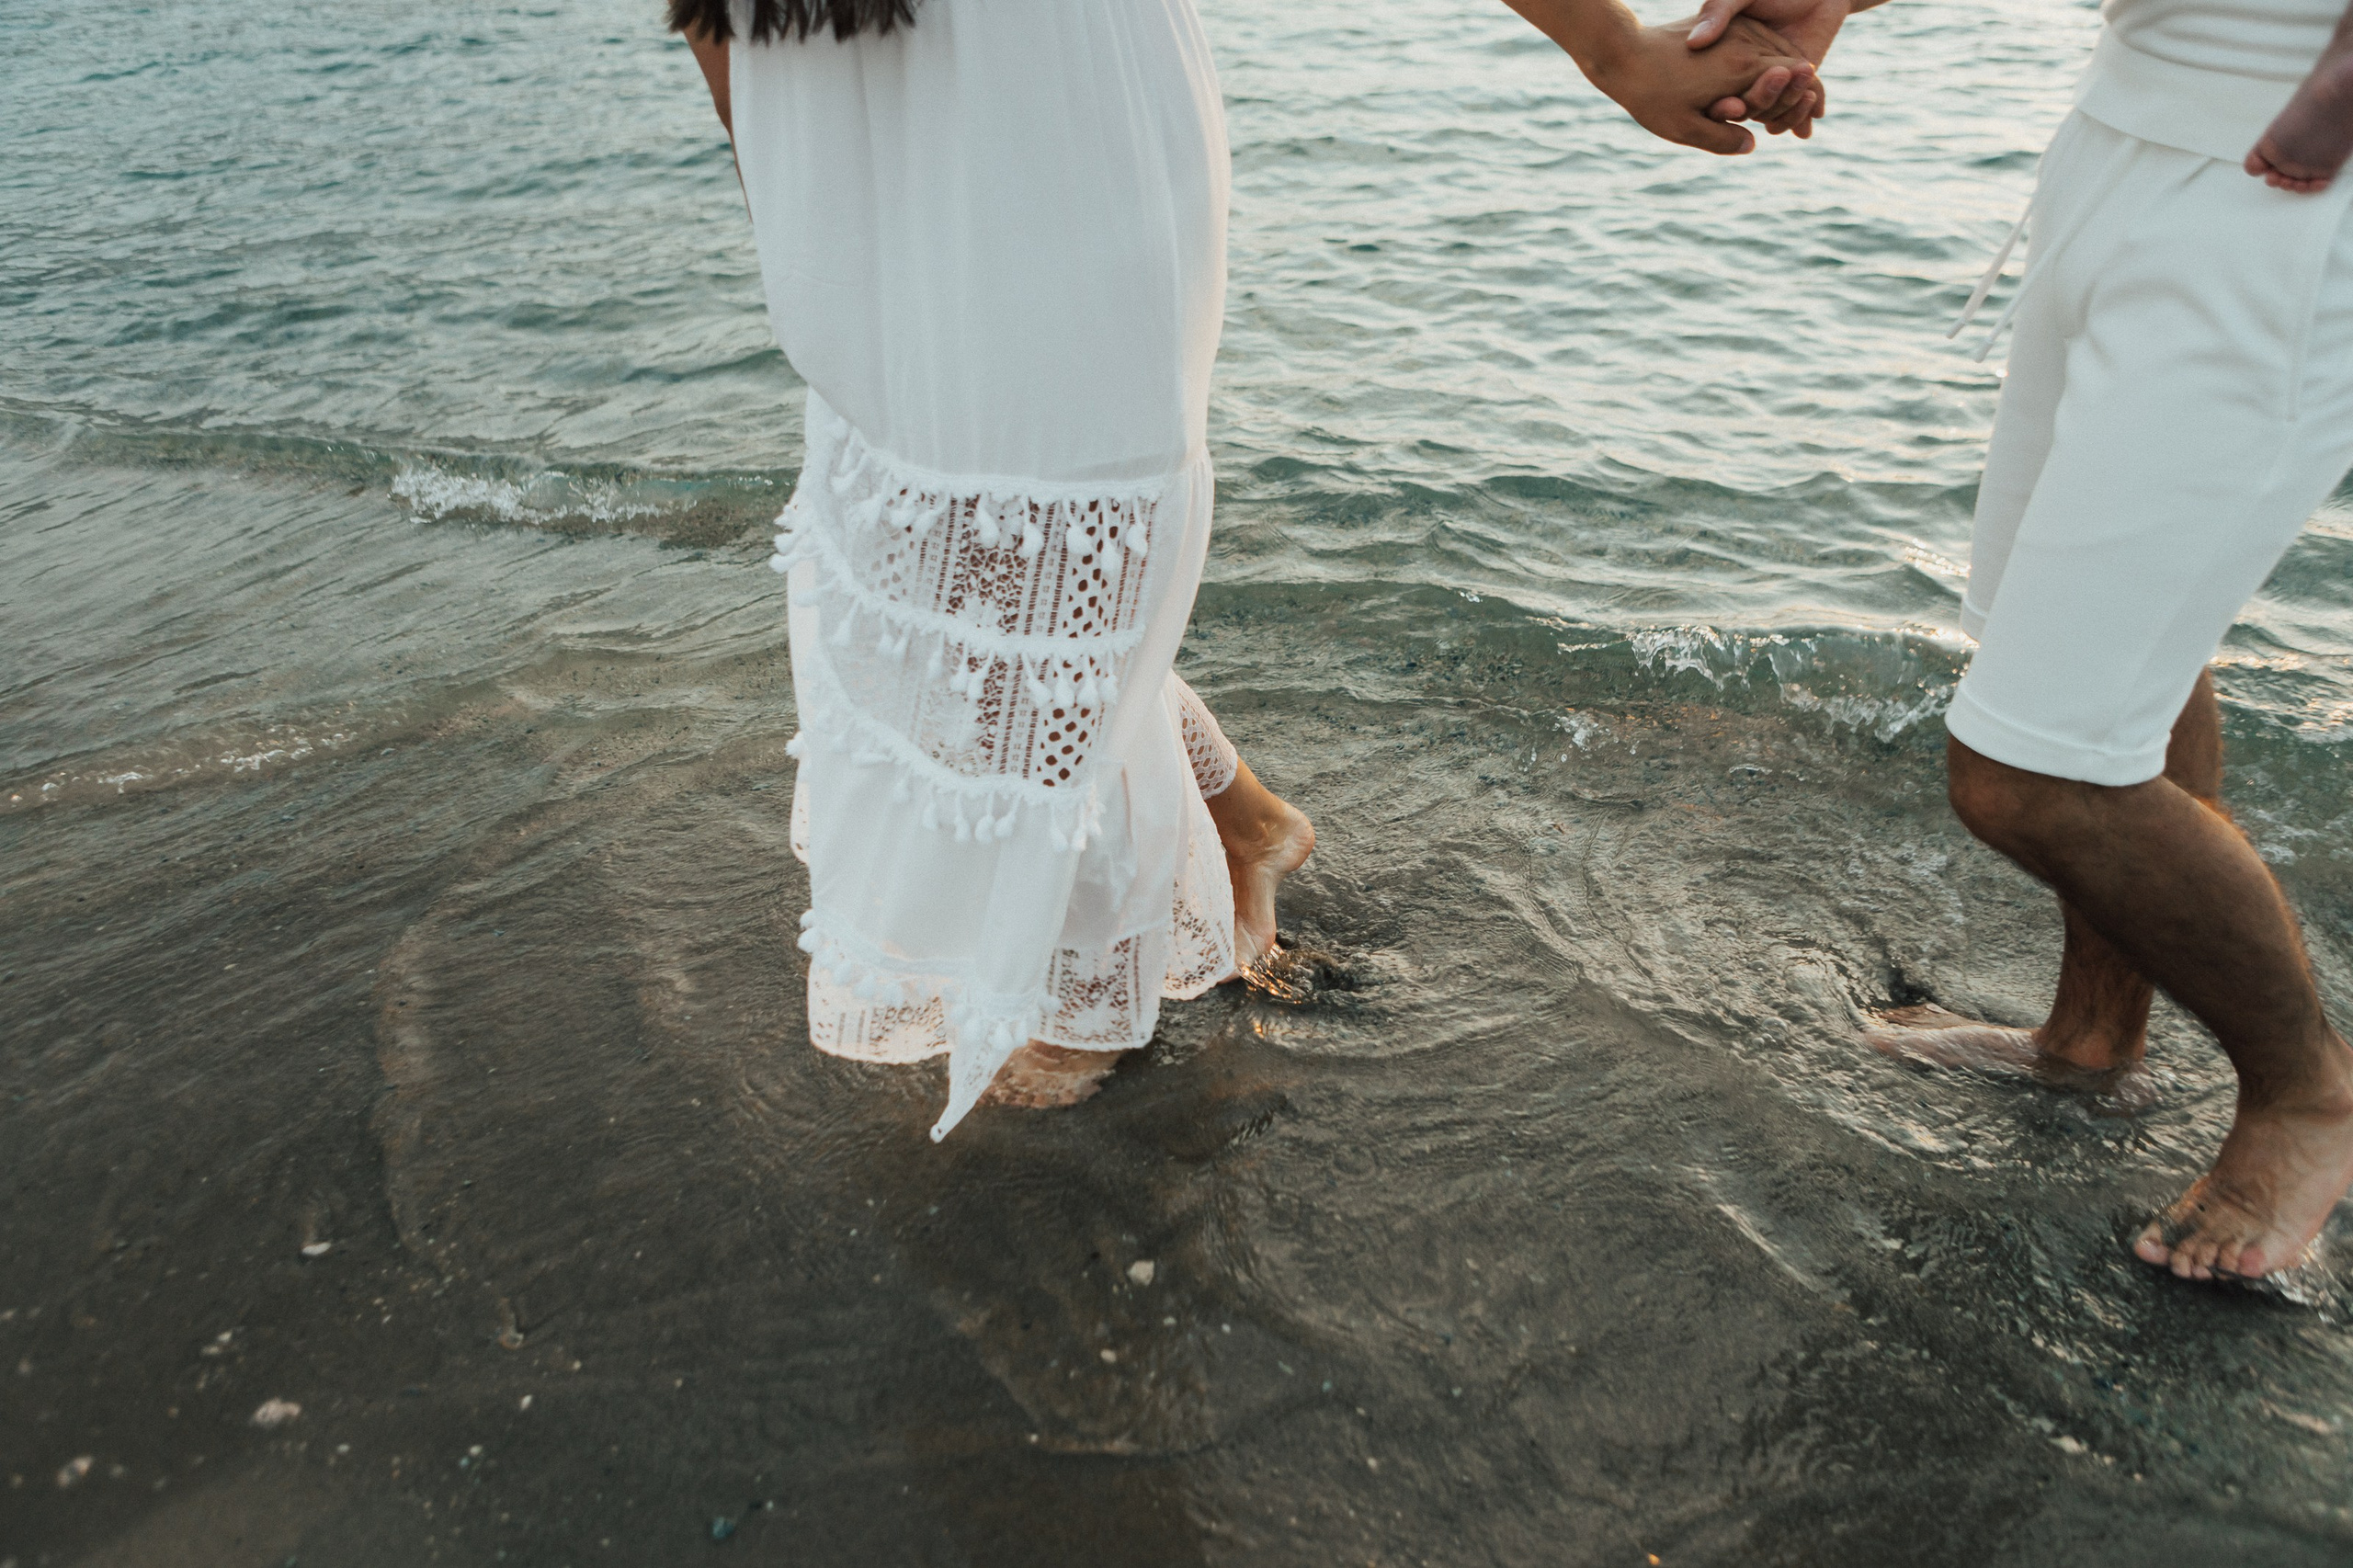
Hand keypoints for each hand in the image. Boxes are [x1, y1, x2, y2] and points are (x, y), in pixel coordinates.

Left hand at [1590, 15, 1820, 154]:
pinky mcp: (1726, 26)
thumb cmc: (1650, 94)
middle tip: (1811, 119)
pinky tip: (1771, 80)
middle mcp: (1746, 43)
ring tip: (1799, 103)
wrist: (1623, 52)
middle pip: (1792, 64)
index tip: (1810, 122)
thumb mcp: (1683, 128)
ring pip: (1778, 50)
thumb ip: (1722, 139)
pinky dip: (1771, 60)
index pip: (1796, 79)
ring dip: (1789, 75)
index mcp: (1742, 68)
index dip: (1807, 100)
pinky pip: (1760, 41)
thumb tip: (1752, 145)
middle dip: (1804, 91)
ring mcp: (1737, 30)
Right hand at [1687, 0, 1852, 135]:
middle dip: (1761, 103)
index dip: (1722, 107)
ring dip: (1787, 113)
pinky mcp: (1794, 90)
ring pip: (1770, 116)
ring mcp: (1770, 86)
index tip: (1734, 105)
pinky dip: (1802, 120)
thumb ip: (1716, 12)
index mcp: (1725, 59)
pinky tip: (1811, 117)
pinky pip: (1793, 117)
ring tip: (1806, 86)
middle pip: (1747, 109)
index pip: (1716, 95)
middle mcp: (1745, 77)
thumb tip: (1695, 42)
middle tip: (1780, 80)